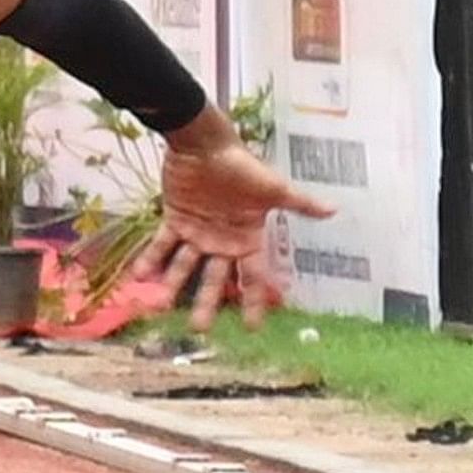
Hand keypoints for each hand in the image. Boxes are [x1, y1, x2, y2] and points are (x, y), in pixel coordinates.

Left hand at [141, 120, 334, 328]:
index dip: (252, 302)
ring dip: (172, 286)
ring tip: (159, 307)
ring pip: (184, 267)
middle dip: (206, 304)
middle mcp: (221, 242)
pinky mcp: (174, 220)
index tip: (252, 328)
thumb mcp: (274, 188)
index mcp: (247, 238)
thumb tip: (335, 209)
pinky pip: (160, 245)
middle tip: (199, 329)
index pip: (251, 277)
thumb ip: (301, 204)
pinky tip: (137, 276)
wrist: (207, 144)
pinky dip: (149, 259)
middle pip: (213, 280)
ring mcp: (197, 233)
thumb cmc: (243, 166)